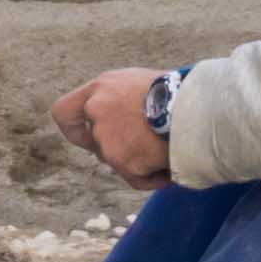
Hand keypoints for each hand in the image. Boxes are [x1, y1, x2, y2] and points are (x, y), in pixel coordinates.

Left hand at [56, 68, 171, 185]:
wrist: (196, 108)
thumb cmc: (178, 92)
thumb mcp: (141, 83)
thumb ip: (119, 99)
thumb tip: (121, 118)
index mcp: (100, 88)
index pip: (64, 112)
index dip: (75, 129)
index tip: (87, 134)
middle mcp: (97, 111)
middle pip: (97, 143)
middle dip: (120, 147)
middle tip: (149, 141)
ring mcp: (107, 139)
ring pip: (119, 162)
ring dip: (141, 160)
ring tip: (169, 146)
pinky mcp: (121, 162)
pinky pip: (137, 178)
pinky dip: (153, 176)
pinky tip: (171, 163)